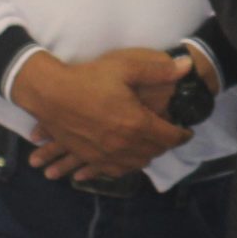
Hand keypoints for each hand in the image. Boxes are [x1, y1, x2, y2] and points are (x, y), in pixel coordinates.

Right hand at [12, 49, 192, 182]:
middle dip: (165, 144)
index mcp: (137, 124)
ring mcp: (105, 155)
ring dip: (146, 156)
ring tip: (149, 147)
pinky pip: (112, 171)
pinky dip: (123, 168)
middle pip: (153, 152)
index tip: (187, 131)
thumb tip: (187, 66)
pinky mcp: (89, 157)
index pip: (169, 137)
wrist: (49, 94)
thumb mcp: (125, 66)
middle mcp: (124, 145)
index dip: (181, 134)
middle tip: (168, 134)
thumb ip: (158, 69)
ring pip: (135, 164)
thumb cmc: (88, 78)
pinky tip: (124, 162)